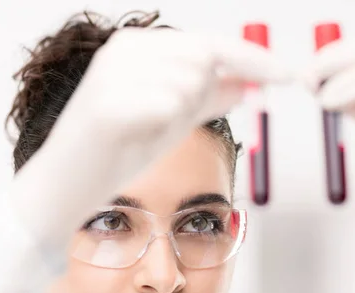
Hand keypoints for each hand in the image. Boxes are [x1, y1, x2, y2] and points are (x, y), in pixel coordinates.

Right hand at [11, 28, 287, 247]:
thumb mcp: (173, 119)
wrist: (66, 186)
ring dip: (180, 112)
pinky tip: (135, 134)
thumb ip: (209, 97)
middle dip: (206, 93)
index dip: (253, 59)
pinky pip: (168, 106)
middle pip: (203, 59)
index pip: (211, 44)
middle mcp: (124, 50)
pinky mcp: (107, 104)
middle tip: (173, 118)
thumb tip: (248, 83)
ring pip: (189, 82)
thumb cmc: (117, 152)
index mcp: (138, 48)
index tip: (287, 75)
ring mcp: (114, 74)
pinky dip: (163, 123)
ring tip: (145, 129)